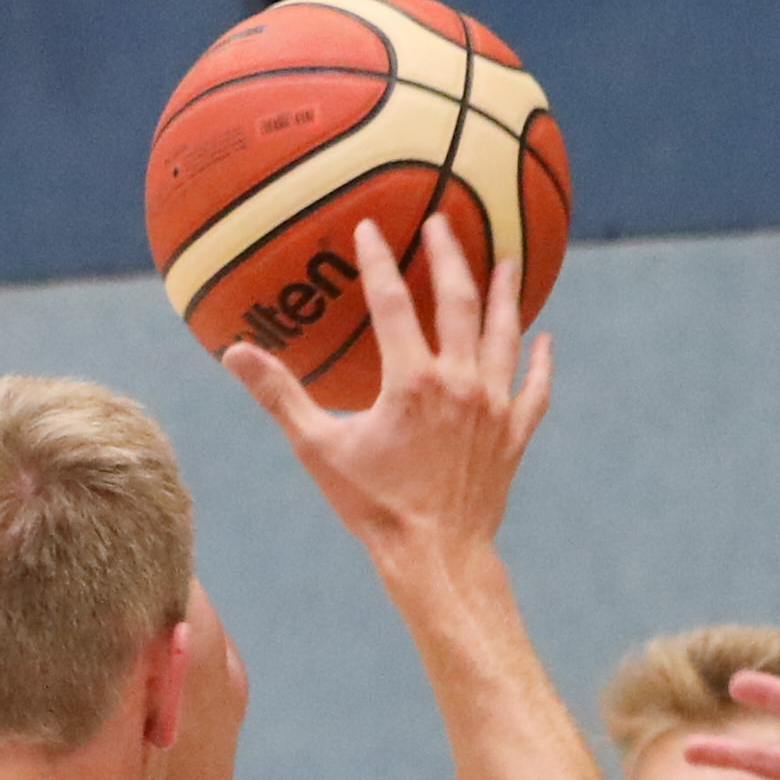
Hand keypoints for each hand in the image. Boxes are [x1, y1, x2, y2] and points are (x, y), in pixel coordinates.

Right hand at [218, 210, 550, 583]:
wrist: (437, 558)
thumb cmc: (374, 507)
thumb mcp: (319, 450)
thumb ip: (279, 395)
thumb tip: (235, 353)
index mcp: (412, 380)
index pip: (392, 301)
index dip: (379, 260)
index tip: (370, 227)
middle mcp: (460, 382)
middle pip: (458, 301)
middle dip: (450, 255)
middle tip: (444, 221)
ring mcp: (494, 406)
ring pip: (504, 334)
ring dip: (503, 294)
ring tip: (504, 262)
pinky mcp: (514, 435)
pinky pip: (533, 390)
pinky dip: (540, 363)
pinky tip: (545, 341)